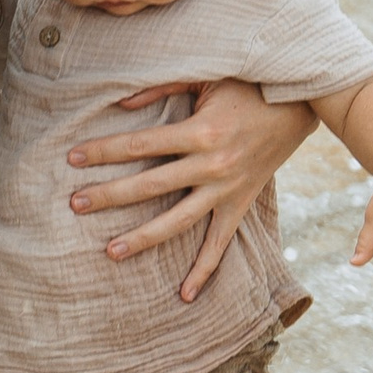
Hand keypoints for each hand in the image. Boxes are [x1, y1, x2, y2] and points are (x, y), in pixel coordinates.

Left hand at [66, 80, 315, 300]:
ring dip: (143, 237)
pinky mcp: (240, 203)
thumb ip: (161, 89)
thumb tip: (121, 106)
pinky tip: (184, 295)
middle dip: (109, 195)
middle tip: (75, 204)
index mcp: (199, 131)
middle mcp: (211, 164)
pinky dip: (204, 270)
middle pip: (150, 184)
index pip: (138, 145)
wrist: (300, 103)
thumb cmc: (248, 84)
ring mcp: (227, 189)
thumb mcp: (205, 77)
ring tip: (110, 251)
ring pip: (179, 221)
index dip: (103, 151)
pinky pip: (221, 243)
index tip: (72, 158)